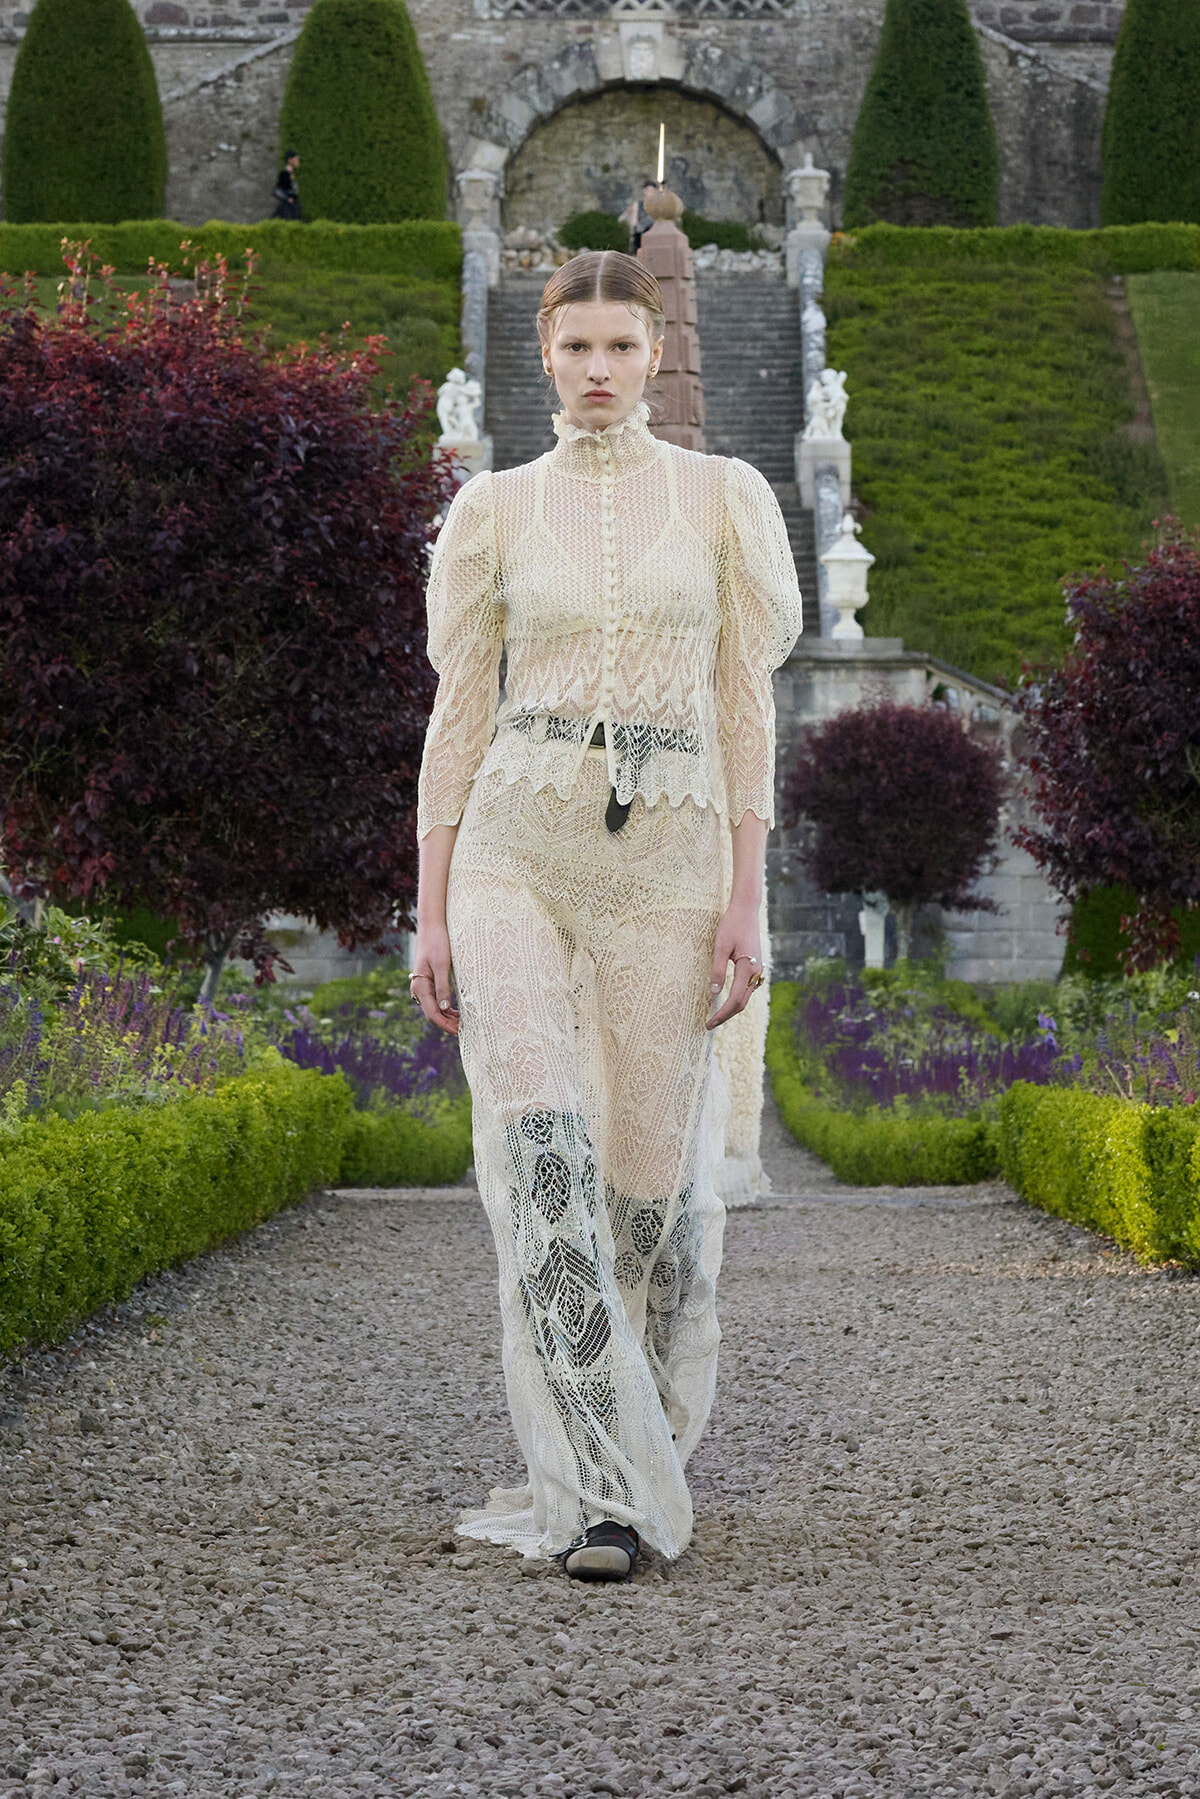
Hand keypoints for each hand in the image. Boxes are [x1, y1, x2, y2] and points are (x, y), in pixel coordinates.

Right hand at [410, 920, 458, 1035]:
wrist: (432, 925)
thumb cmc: (437, 942)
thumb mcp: (441, 965)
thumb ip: (443, 987)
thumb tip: (445, 1008)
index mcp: (420, 985)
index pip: (432, 1013)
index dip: (445, 1025)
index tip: (459, 1032)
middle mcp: (419, 988)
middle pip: (433, 1013)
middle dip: (447, 1024)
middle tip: (465, 1032)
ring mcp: (423, 985)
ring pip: (435, 1007)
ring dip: (448, 1017)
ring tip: (464, 1024)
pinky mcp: (429, 980)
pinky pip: (436, 999)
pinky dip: (447, 1008)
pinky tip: (458, 1012)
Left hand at [706, 898, 763, 1029]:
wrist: (746, 910)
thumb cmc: (732, 925)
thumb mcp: (721, 947)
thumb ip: (718, 970)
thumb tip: (714, 993)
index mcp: (748, 968)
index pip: (735, 1000)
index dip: (722, 1014)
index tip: (709, 1023)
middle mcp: (756, 972)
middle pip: (742, 1002)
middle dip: (726, 1015)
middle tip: (710, 1024)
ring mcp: (758, 969)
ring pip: (746, 996)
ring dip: (732, 1008)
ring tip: (716, 1016)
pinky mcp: (756, 966)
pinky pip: (748, 988)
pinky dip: (737, 998)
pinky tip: (726, 1000)